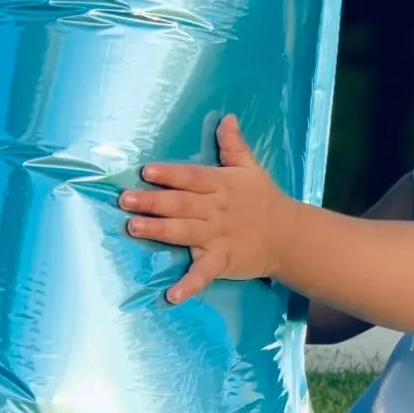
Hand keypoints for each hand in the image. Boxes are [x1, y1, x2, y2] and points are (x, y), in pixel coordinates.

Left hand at [118, 116, 290, 303]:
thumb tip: (226, 116)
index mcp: (222, 185)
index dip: (170, 174)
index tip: (146, 171)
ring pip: (185, 232)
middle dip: (153, 202)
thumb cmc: (263, 199)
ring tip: (133, 228)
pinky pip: (203, 274)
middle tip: (125, 199)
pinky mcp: (222, 261)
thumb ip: (233, 145)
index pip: (192, 177)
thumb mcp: (250, 168)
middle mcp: (217, 210)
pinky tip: (170, 295)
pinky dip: (188, 285)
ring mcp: (219, 237)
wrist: (288, 235)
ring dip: (159, 231)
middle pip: (182, 204)